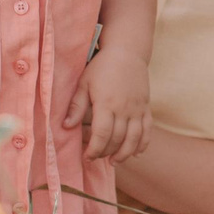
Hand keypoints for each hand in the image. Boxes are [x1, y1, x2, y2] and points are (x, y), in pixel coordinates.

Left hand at [68, 44, 150, 162]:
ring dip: (124, 154)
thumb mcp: (84, 83)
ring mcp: (138, 109)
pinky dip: (143, 144)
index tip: (87, 157)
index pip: (102, 134)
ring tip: (114, 161)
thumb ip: (76, 105)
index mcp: (107, 103)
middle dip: (105, 153)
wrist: (128, 51)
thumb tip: (66, 126)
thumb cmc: (102, 66)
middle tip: (96, 158)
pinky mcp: (146, 107)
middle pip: (117, 139)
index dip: (94, 149)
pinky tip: (136, 153)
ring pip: (135, 139)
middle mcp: (124, 108)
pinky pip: (148, 130)